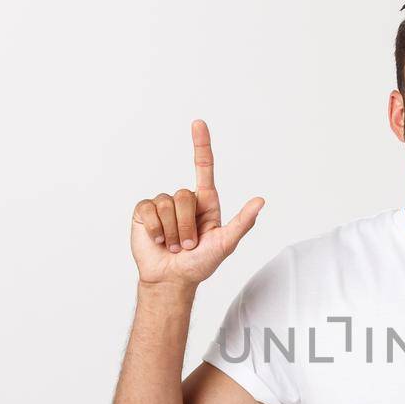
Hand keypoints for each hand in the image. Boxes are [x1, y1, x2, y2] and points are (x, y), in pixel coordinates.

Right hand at [130, 119, 264, 288]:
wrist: (172, 280)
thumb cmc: (201, 264)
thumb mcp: (226, 244)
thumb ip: (242, 222)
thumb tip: (260, 200)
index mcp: (205, 203)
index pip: (204, 168)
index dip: (201, 145)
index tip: (198, 123)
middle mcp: (184, 200)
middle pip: (184, 195)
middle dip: (187, 226)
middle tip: (189, 245)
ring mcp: (163, 205)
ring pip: (167, 204)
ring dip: (172, 232)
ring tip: (174, 246)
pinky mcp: (144, 213)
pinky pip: (149, 210)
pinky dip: (155, 229)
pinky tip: (158, 241)